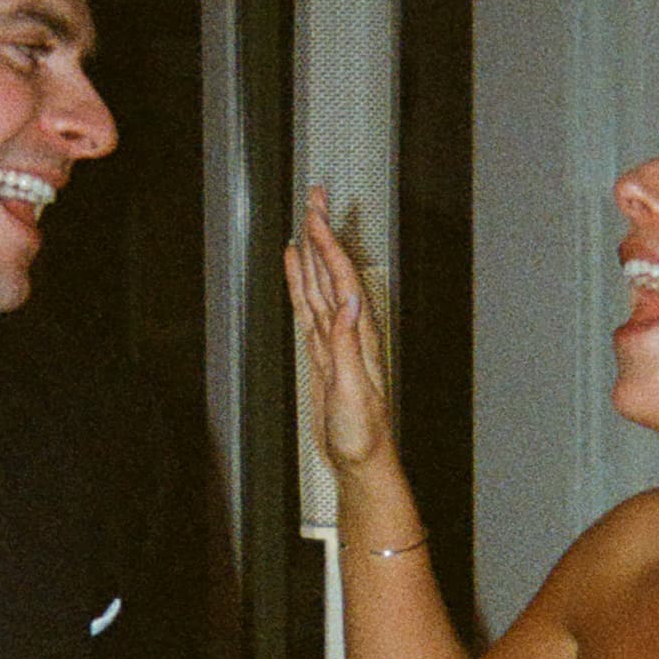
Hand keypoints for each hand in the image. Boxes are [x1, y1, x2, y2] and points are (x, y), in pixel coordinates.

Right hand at [283, 186, 394, 472]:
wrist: (359, 461)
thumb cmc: (361, 434)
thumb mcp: (354, 391)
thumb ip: (348, 345)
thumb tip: (347, 303)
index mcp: (359, 336)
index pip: (341, 280)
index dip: (328, 246)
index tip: (314, 216)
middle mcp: (349, 331)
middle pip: (332, 272)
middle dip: (322, 234)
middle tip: (314, 197)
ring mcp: (334, 340)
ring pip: (320, 285)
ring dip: (314, 252)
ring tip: (305, 221)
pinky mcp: (323, 353)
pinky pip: (309, 308)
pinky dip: (302, 284)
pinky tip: (298, 267)